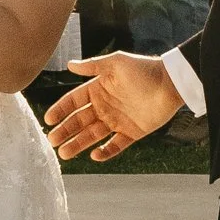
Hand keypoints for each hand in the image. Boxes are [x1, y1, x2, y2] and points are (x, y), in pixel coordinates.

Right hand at [43, 53, 185, 161]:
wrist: (171, 83)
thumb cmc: (143, 70)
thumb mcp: (116, 63)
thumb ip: (93, 66)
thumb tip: (69, 65)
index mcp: (98, 89)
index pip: (73, 101)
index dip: (60, 110)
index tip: (48, 119)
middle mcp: (105, 106)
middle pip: (79, 121)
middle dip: (65, 131)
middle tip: (52, 140)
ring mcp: (117, 121)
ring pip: (93, 135)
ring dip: (78, 144)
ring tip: (64, 153)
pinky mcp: (132, 133)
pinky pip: (115, 145)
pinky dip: (105, 152)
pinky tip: (94, 156)